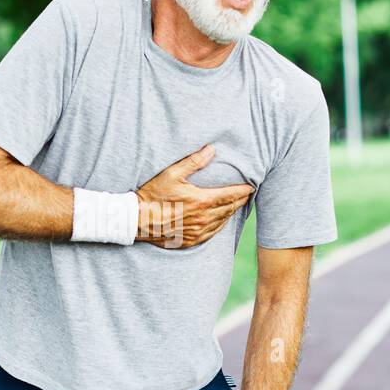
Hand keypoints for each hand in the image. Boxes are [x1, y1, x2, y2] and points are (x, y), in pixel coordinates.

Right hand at [135, 145, 252, 248]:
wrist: (138, 220)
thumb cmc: (153, 195)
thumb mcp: (172, 173)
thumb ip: (194, 161)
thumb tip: (211, 149)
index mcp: (202, 201)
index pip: (230, 195)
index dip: (242, 191)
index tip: (250, 186)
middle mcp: (204, 219)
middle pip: (228, 209)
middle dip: (239, 201)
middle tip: (246, 195)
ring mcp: (198, 232)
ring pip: (222, 222)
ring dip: (230, 213)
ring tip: (236, 206)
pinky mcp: (191, 240)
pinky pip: (212, 234)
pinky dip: (220, 226)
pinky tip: (220, 221)